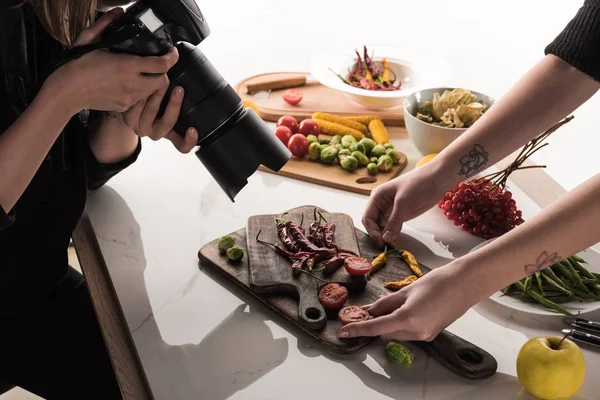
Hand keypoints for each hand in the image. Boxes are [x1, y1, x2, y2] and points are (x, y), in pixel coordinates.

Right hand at [70, 7, 197, 153]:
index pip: (162, 65)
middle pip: (163, 81)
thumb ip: (106, 23)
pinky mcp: (124, 106)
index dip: (171, 57)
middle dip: (164, 72)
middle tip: (158, 64)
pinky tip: (131, 84)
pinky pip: (140, 100)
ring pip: (153, 91)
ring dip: (152, 82)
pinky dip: (140, 92)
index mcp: (127, 65)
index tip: (172, 52)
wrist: (66, 91)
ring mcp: (128, 97)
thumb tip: (118, 11)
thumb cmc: (76, 64)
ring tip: (144, 74)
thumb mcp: (90, 39)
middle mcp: (131, 83)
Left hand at [121, 84, 198, 153]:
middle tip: (179, 89)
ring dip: (157, 96)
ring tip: (162, 80)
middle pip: (167, 124)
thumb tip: (200, 86)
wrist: (132, 101)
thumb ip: (183, 101)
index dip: (188, 141)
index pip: (182, 145)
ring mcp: (141, 128)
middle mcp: (156, 133)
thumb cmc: (159, 100)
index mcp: (170, 134)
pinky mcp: (128, 120)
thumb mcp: (172, 103)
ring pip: (151, 113)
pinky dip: (141, 96)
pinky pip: (135, 110)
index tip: (192, 129)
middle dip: (174, 105)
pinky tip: (144, 85)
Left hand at [338, 262, 477, 341]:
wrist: (464, 284)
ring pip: (395, 334)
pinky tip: (402, 310)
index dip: (357, 329)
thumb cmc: (437, 282)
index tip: (343, 331)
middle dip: (374, 322)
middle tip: (367, 310)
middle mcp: (416, 332)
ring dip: (387, 324)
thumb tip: (369, 310)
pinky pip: (407, 333)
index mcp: (407, 319)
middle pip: (384, 332)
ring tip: (389, 306)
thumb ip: (386, 303)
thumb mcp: (406, 290)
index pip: (375, 327)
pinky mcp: (430, 334)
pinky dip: (400, 324)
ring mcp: (424, 335)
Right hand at [362, 165, 445, 248]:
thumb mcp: (403, 202)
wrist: (438, 179)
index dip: (372, 231)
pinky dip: (393, 235)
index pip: (367, 217)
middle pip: (374, 224)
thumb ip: (394, 221)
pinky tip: (396, 243)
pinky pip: (393, 228)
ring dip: (386, 237)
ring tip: (392, 247)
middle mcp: (381, 205)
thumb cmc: (418, 184)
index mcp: (377, 197)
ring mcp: (391, 211)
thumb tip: (385, 239)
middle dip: (378, 235)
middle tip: (386, 248)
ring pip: (383, 228)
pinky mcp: (401, 215)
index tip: (380, 242)